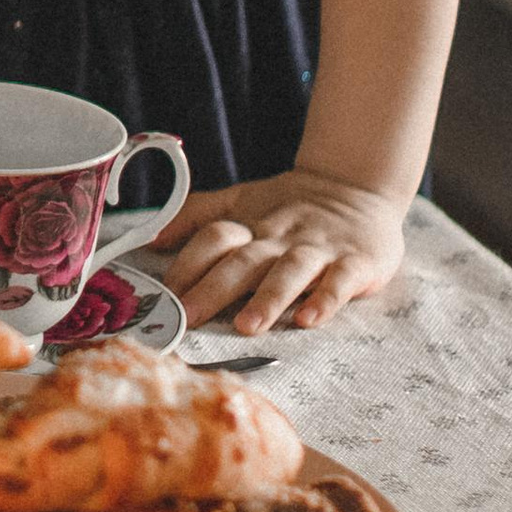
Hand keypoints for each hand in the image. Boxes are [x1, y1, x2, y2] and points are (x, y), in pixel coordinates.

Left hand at [153, 173, 406, 336]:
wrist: (358, 185)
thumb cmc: (290, 205)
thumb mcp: (241, 201)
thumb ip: (197, 216)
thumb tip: (152, 238)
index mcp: (250, 224)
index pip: (214, 238)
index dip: (188, 263)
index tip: (163, 294)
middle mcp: (279, 238)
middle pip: (243, 260)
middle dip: (214, 289)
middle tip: (188, 317)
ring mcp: (318, 250)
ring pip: (290, 272)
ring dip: (267, 298)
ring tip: (247, 325)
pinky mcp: (357, 262)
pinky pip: (340, 282)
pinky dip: (325, 299)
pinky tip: (309, 320)